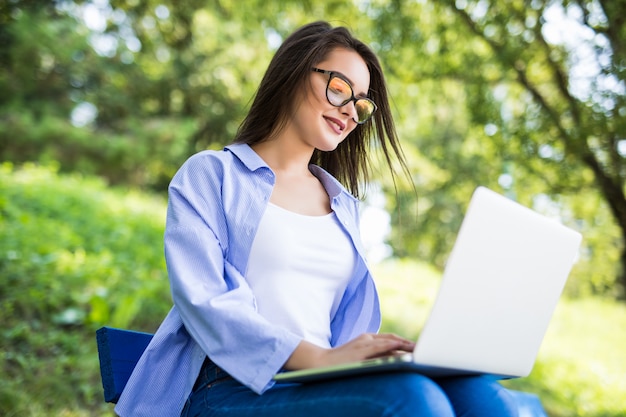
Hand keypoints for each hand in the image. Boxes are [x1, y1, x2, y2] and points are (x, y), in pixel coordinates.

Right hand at [284, 333, 414, 370]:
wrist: (319, 362)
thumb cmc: (339, 363)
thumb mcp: (358, 357)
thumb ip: (372, 357)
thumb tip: (391, 361)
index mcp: (366, 339)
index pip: (390, 339)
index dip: (405, 342)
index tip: (418, 348)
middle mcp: (366, 339)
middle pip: (392, 339)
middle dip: (409, 344)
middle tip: (425, 348)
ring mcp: (363, 344)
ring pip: (389, 343)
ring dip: (405, 346)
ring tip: (419, 351)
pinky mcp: (360, 351)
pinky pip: (379, 348)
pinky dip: (392, 348)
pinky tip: (402, 352)